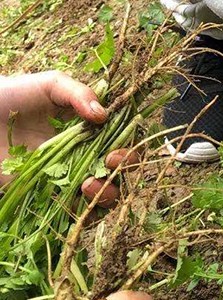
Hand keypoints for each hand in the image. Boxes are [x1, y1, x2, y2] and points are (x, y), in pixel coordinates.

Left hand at [0, 72, 121, 206]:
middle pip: (119, 169)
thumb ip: (79, 94)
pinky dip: (83, 214)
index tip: (118, 149)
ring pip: (102, 194)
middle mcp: (84, 152)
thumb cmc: (15, 96)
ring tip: (89, 185)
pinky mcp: (45, 194)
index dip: (129, 146)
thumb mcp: (51, 85)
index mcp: (90, 127)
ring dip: (107, 194)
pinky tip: (76, 202)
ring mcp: (66, 175)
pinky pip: (73, 212)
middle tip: (111, 162)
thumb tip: (103, 115)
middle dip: (124, 171)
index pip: (122, 139)